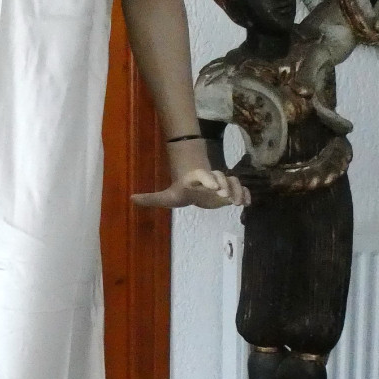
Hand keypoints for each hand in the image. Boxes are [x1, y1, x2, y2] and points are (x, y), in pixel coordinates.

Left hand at [132, 166, 249, 209]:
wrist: (194, 188)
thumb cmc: (180, 191)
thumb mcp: (166, 197)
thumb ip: (150, 198)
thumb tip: (131, 198)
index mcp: (195, 179)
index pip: (201, 174)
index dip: (207, 178)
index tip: (213, 187)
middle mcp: (210, 180)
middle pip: (220, 176)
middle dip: (224, 185)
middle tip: (225, 197)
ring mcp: (221, 185)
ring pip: (233, 181)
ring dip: (237, 190)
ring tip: (238, 203)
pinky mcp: (230, 192)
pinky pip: (241, 189)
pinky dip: (246, 194)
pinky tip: (247, 203)